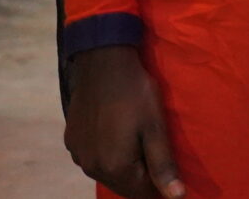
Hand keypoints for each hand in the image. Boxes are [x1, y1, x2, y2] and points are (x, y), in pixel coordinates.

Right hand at [62, 46, 183, 198]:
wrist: (102, 63)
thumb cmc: (136, 93)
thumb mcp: (155, 128)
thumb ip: (163, 166)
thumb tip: (177, 197)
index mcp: (114, 168)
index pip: (142, 194)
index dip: (160, 187)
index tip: (171, 172)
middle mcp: (91, 167)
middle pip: (123, 185)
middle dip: (142, 178)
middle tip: (157, 154)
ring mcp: (78, 155)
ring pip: (107, 173)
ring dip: (124, 167)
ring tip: (139, 143)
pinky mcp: (71, 141)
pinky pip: (93, 158)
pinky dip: (107, 155)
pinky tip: (118, 136)